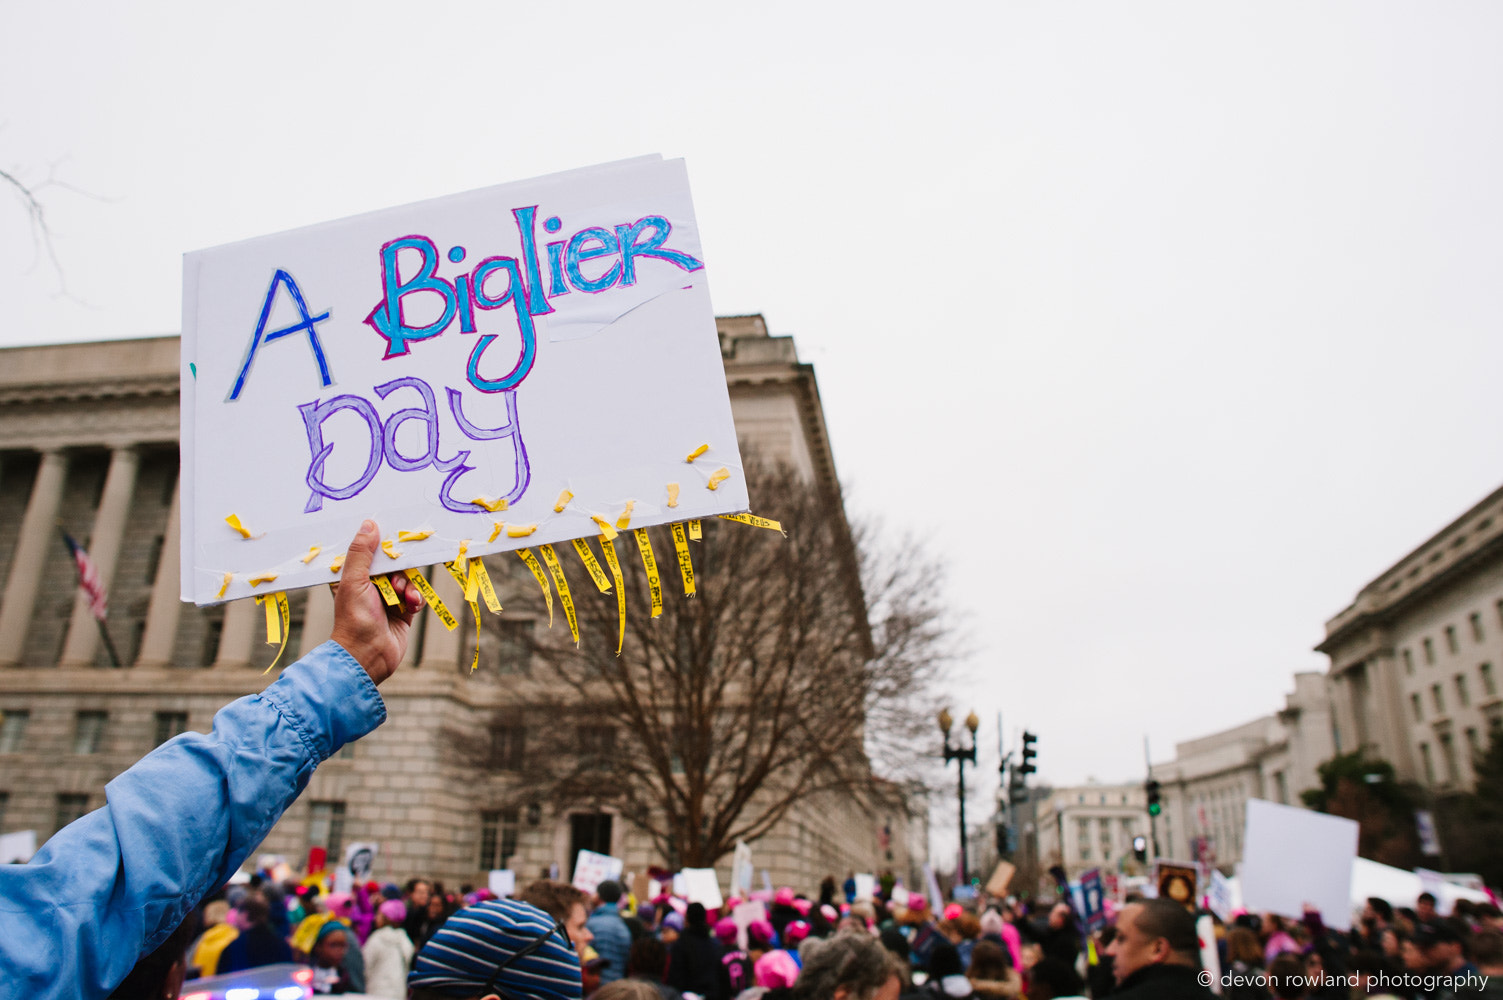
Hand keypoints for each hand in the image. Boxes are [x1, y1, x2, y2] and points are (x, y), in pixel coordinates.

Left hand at [329, 519, 422, 684]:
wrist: (368, 657)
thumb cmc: (354, 619)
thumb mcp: (354, 581)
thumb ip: (361, 553)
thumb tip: (369, 524)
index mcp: (353, 576)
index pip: (370, 552)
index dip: (383, 546)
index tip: (395, 541)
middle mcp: (370, 586)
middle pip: (393, 565)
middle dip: (400, 571)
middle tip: (396, 581)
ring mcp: (387, 599)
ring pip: (408, 579)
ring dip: (409, 587)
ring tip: (404, 599)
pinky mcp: (403, 612)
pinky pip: (416, 596)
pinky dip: (416, 599)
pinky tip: (411, 607)